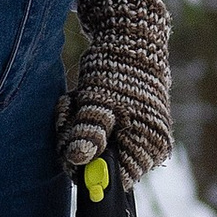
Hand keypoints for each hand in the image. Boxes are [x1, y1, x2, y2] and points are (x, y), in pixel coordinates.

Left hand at [55, 0, 173, 182]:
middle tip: (68, 115)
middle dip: (77, 143)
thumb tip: (79, 161)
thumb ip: (89, 133)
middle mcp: (147, 146)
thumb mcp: (97, 101)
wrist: (129, 36)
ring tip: (73, 102)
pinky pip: (95, 134)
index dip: (88, 169)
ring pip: (94, 148)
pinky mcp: (123, 124)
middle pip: (102, 166)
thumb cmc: (117, 68)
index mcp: (148, 145)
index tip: (70, 147)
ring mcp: (136, 135)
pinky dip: (81, 119)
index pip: (116, 180)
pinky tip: (78, 100)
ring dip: (75, 128)